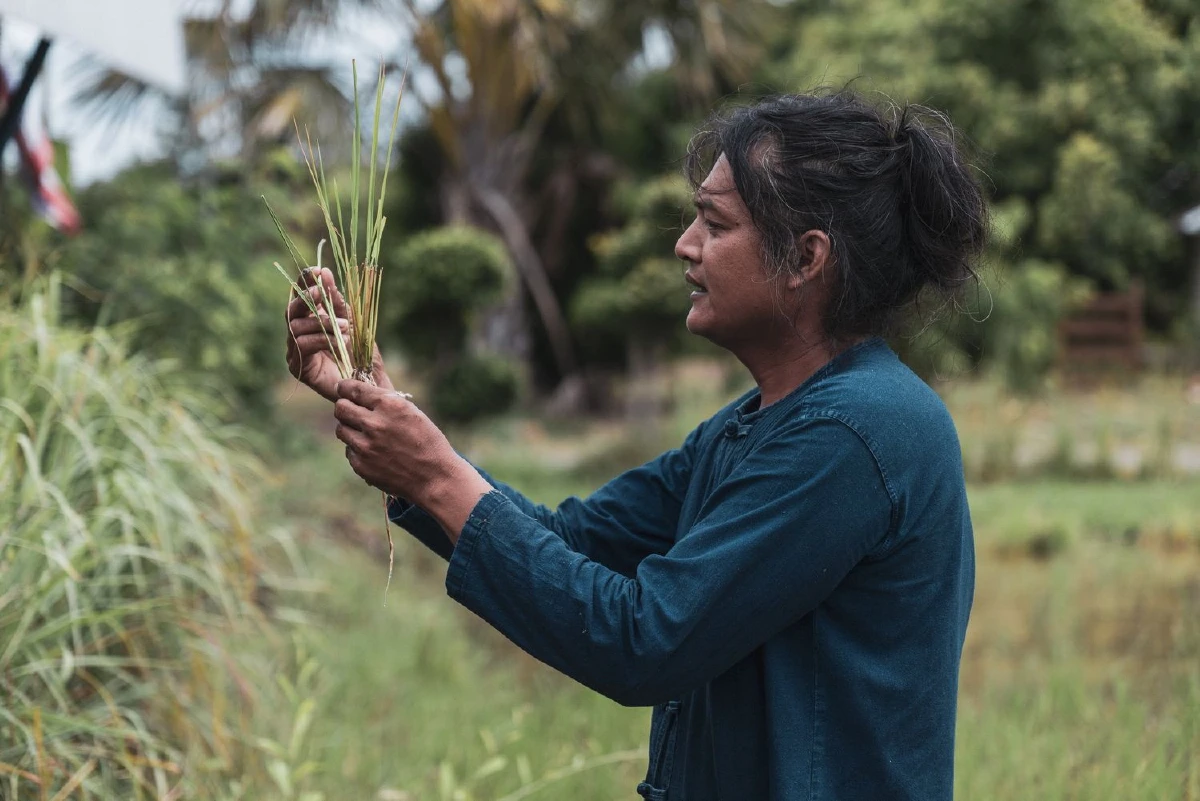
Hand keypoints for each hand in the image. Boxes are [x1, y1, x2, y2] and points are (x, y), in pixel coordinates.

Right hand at [286, 268, 392, 401]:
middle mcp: (298, 334)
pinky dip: (321, 339)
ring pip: (296, 327)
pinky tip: (338, 341)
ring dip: (322, 323)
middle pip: (291, 309)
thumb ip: (337, 301)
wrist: (369, 384)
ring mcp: (295, 351)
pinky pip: (302, 345)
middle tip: (321, 291)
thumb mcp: (351, 321)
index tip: (315, 270)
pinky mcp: (298, 367)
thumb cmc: (361, 354)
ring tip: (346, 327)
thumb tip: (324, 272)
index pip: (300, 296)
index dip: (304, 282)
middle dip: (306, 297)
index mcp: (310, 320)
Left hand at [333, 379, 490, 539]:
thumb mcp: (412, 412)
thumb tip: (368, 380)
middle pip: (340, 408)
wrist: (434, 478)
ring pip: (341, 429)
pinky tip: (374, 452)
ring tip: (366, 433)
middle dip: (346, 407)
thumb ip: (387, 397)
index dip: (346, 388)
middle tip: (353, 411)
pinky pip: (349, 450)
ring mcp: (365, 446)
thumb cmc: (428, 442)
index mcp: (389, 405)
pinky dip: (358, 449)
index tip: (344, 389)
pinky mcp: (361, 465)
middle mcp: (374, 423)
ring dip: (351, 428)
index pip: (353, 389)